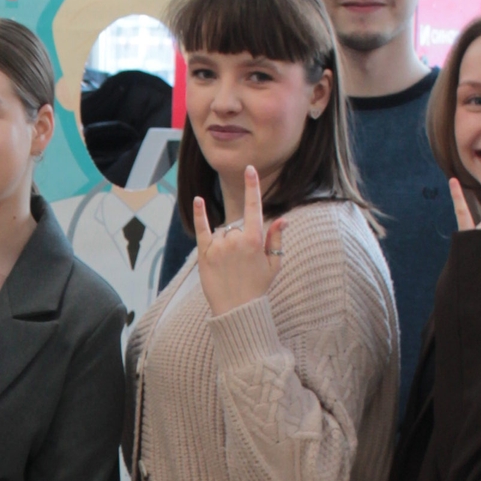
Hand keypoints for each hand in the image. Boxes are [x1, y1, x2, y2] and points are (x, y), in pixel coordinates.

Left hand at [193, 167, 285, 315]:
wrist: (237, 310)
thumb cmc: (257, 287)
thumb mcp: (273, 263)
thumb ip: (276, 238)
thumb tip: (282, 218)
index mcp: (255, 240)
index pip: (253, 207)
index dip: (252, 187)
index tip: (250, 170)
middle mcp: (235, 240)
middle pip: (236, 227)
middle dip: (240, 239)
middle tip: (242, 263)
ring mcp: (218, 246)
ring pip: (222, 233)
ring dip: (225, 243)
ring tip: (230, 266)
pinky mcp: (204, 254)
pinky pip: (202, 229)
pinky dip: (200, 214)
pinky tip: (198, 200)